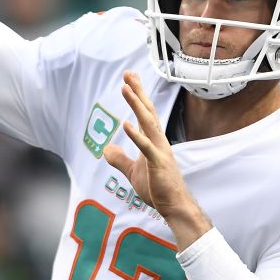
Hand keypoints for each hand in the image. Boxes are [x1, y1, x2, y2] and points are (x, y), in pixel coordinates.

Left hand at [103, 72, 211, 248]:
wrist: (173, 206)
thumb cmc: (157, 188)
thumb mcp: (132, 172)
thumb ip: (120, 159)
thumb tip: (106, 150)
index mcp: (153, 141)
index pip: (145, 113)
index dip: (137, 95)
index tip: (130, 79)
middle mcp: (158, 141)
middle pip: (147, 111)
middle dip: (138, 92)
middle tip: (128, 73)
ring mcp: (159, 151)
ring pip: (148, 123)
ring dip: (136, 105)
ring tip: (126, 89)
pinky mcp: (158, 163)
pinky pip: (146, 147)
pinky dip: (136, 135)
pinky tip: (126, 124)